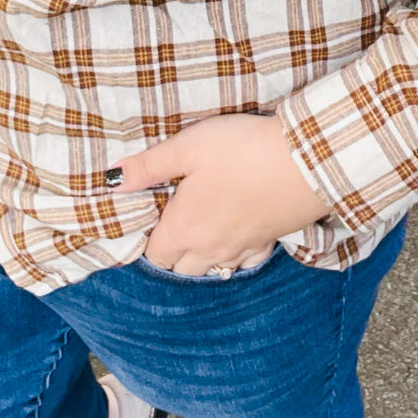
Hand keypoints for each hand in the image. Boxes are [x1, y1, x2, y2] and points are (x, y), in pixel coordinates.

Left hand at [113, 114, 332, 276]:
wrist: (305, 161)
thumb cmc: (240, 150)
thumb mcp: (187, 147)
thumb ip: (148, 166)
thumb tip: (112, 181)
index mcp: (184, 228)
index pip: (154, 255)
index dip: (147, 239)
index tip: (151, 216)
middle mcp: (209, 248)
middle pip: (179, 268)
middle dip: (170, 252)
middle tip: (172, 220)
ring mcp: (242, 249)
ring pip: (210, 269)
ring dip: (200, 257)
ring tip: (200, 229)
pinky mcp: (269, 242)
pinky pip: (243, 262)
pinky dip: (233, 255)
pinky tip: (235, 236)